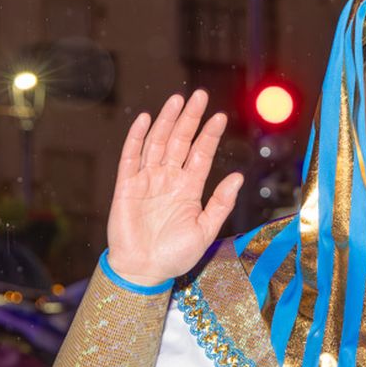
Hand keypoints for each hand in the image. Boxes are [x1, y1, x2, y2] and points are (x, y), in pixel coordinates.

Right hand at [105, 90, 243, 288]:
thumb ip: (221, 203)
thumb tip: (239, 176)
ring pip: (157, 143)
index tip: (220, 116)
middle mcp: (168, 179)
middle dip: (190, 119)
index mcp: (188, 189)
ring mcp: (147, 180)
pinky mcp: (126, 186)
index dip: (209, 135)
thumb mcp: (205, 230)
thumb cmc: (175, 255)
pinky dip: (137, 138)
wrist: (144, 271)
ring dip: (166, 121)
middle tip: (200, 96)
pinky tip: (145, 119)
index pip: (201, 154)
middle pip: (180, 141)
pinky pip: (131, 157)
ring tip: (177, 100)